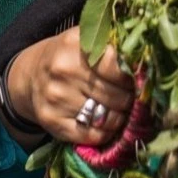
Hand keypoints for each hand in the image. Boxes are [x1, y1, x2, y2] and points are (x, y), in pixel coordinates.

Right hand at [3, 28, 135, 146]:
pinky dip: (105, 134)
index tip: (138, 80)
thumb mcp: (86, 41)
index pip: (119, 65)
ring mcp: (56, 97)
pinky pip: (92, 135)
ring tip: (121, 111)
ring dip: (120, 118)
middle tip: (133, 99)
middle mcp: (63, 69)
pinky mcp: (52, 121)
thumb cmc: (69, 57)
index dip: (134, 77)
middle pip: (116, 95)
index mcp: (75, 44)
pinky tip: (106, 125)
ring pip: (107, 117)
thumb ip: (114, 47)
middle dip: (130, 100)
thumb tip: (148, 67)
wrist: (30, 76)